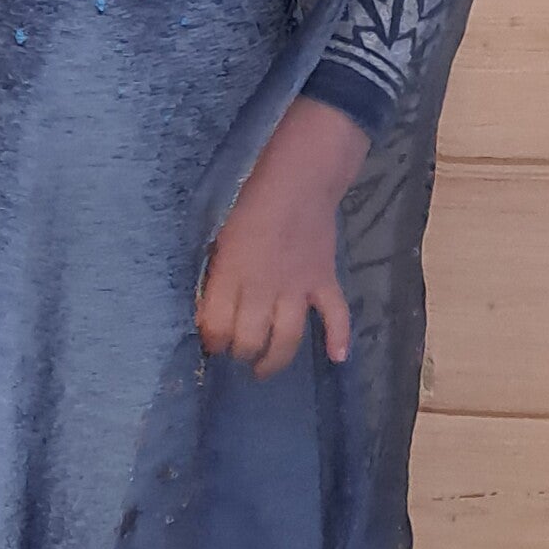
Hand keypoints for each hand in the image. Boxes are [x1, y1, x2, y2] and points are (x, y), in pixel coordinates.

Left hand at [196, 97, 372, 378]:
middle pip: (250, 341)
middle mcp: (263, 288)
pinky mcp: (324, 281)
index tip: (211, 341)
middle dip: (240, 354)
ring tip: (263, 369)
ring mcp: (298, 287)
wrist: (298, 179)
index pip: (217, 327)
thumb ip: (217, 276)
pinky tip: (337, 358)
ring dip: (274, 360)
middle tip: (237, 353)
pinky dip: (338, 337)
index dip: (211, 341)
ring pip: (287, 339)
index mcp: (232, 273)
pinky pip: (335, 315)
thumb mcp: (219, 238)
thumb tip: (209, 311)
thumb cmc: (249, 204)